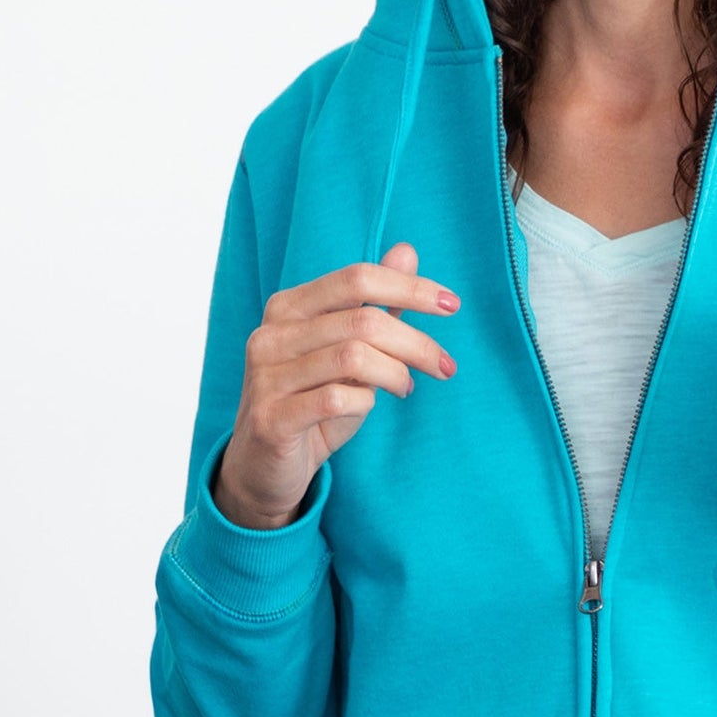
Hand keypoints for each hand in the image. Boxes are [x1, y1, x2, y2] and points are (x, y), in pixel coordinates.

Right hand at [214, 241, 460, 528]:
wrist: (265, 466)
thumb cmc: (313, 401)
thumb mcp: (349, 351)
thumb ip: (375, 304)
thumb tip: (407, 250)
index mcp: (288, 307)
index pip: (356, 279)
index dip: (409, 287)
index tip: (452, 304)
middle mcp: (271, 334)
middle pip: (363, 321)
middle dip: (416, 343)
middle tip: (444, 366)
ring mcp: (266, 376)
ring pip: (353, 358)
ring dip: (396, 373)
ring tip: (406, 387)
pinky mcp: (271, 418)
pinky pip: (335, 399)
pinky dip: (364, 402)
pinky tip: (367, 407)